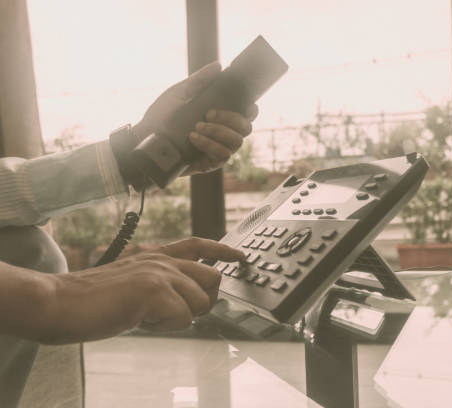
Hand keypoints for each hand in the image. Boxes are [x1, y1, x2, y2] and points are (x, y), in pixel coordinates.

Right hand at [35, 238, 243, 343]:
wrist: (58, 302)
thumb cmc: (90, 299)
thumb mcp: (131, 281)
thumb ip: (159, 282)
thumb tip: (185, 301)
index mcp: (155, 255)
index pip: (199, 245)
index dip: (223, 250)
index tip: (240, 257)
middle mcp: (162, 260)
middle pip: (212, 278)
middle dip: (203, 301)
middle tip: (176, 312)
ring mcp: (160, 273)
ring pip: (200, 302)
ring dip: (178, 318)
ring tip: (147, 316)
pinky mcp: (154, 291)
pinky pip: (183, 318)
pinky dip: (165, 327)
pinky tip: (141, 320)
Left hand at [133, 62, 257, 175]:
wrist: (144, 138)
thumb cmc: (162, 115)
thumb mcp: (179, 94)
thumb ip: (199, 81)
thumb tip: (218, 66)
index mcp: (221, 116)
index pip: (248, 113)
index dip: (251, 108)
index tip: (242, 103)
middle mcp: (224, 133)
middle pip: (246, 127)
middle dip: (231, 118)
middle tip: (208, 113)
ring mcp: (218, 149)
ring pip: (236, 142)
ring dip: (218, 131)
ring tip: (197, 126)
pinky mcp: (210, 163)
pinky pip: (223, 155)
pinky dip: (209, 144)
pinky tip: (194, 138)